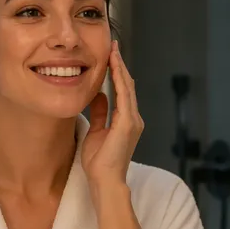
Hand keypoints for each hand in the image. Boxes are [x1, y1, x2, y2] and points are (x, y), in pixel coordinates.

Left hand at [82, 42, 143, 194]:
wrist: (105, 181)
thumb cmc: (99, 163)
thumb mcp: (96, 132)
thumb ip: (100, 114)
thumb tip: (98, 96)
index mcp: (126, 121)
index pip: (122, 91)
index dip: (116, 73)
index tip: (109, 57)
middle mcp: (133, 119)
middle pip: (127, 86)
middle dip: (120, 65)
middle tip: (112, 47)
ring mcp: (133, 121)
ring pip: (127, 87)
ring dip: (120, 68)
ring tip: (113, 52)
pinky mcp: (128, 123)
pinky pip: (124, 96)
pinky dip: (119, 80)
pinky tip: (113, 67)